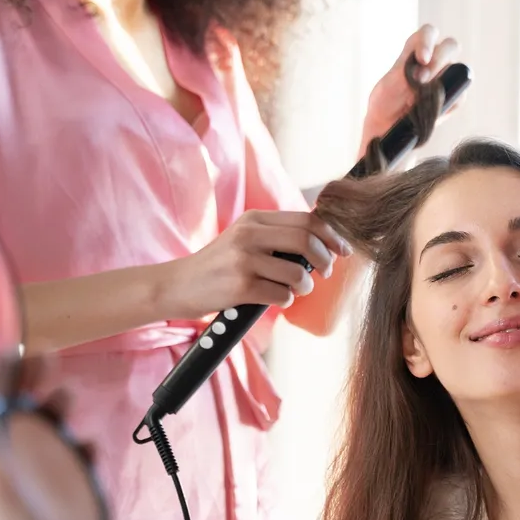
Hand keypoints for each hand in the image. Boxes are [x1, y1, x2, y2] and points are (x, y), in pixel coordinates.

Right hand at [170, 209, 352, 318]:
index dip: (332, 235)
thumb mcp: (244, 238)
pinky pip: (281, 296)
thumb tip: (324, 241)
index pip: (307, 219)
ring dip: (305, 286)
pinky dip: (285, 300)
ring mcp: (243, 260)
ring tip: (295, 289)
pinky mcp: (239, 287)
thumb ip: (277, 235)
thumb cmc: (219, 266)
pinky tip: (274, 299)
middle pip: (307, 240)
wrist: (176, 285)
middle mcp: (249, 235)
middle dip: (325, 260)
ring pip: (297, 273)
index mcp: (254, 219)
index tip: (343, 250)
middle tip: (325, 273)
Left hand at [362, 24, 461, 142]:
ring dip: (445, 78)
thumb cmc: (385, 102)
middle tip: (422, 79)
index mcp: (416, 51)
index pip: (428, 33)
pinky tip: (434, 110)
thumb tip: (421, 73)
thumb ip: (403, 75)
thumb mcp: (388, 87)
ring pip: (460, 68)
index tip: (421, 59)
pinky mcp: (454, 98)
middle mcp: (435, 60)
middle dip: (438, 59)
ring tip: (426, 95)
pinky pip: (460, 96)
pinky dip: (449, 101)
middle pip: (450, 45)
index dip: (427, 41)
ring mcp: (447, 78)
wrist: (387, 125)